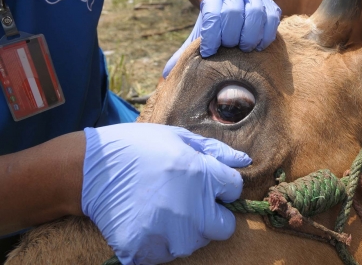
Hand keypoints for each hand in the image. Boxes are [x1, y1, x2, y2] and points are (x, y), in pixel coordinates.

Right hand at [82, 123, 250, 264]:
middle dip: (212, 215)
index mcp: (200, 174)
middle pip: (224, 226)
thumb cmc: (136, 147)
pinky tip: (147, 222)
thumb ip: (214, 151)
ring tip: (162, 209)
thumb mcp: (177, 137)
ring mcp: (168, 232)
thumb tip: (244, 161)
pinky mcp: (145, 250)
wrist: (88, 169)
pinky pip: (166, 255)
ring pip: (195, 243)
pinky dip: (159, 243)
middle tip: (189, 202)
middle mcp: (191, 207)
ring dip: (185, 230)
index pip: (234, 189)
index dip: (222, 185)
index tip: (206, 182)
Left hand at [163, 0, 280, 77]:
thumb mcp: (199, 30)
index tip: (208, 51)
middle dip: (230, 36)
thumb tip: (166, 74)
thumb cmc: (215, 22)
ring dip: (249, 36)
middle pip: (233, 12)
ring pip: (254, 14)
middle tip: (228, 49)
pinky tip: (258, 46)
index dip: (211, 36)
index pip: (212, 15)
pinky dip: (266, 35)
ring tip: (244, 49)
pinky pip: (272, 19)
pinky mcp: (270, 5)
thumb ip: (185, 50)